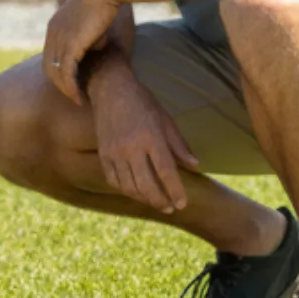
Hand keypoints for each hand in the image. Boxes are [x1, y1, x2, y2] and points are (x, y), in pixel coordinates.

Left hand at [43, 0, 120, 104]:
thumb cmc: (104, 0)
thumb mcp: (91, 19)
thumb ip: (89, 34)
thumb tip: (95, 46)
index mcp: (54, 26)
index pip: (50, 57)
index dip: (59, 73)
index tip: (71, 84)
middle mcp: (53, 34)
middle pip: (49, 68)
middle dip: (60, 85)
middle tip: (73, 97)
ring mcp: (60, 39)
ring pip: (57, 73)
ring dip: (66, 90)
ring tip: (77, 100)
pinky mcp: (71, 44)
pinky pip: (67, 73)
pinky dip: (72, 88)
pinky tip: (80, 96)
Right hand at [88, 60, 199, 214]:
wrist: (111, 89)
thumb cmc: (142, 103)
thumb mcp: (165, 119)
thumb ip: (179, 145)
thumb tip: (195, 166)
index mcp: (150, 137)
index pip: (165, 171)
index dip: (175, 190)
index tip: (182, 203)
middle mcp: (131, 147)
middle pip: (146, 184)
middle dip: (160, 200)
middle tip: (170, 207)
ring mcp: (114, 152)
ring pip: (129, 186)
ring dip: (144, 199)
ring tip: (156, 202)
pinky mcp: (103, 154)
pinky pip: (114, 180)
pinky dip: (126, 190)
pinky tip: (136, 192)